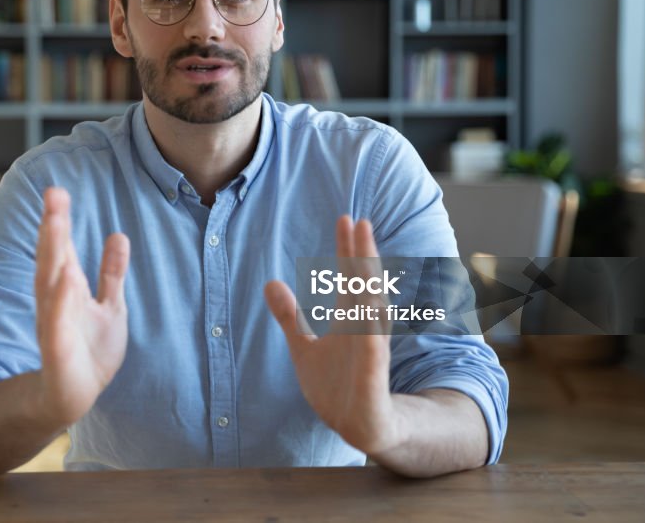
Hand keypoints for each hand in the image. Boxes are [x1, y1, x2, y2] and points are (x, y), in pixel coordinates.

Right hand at [34, 187, 130, 427]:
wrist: (76, 396)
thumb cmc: (90, 351)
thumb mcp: (110, 306)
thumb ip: (112, 273)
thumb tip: (118, 235)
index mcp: (67, 289)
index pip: (62, 248)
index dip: (59, 220)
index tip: (57, 190)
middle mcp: (56, 301)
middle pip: (53, 257)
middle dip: (53, 226)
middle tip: (53, 194)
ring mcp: (54, 324)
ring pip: (50, 283)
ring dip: (52, 253)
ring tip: (55, 223)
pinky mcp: (57, 350)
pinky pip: (57, 323)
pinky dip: (60, 301)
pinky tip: (65, 278)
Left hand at [264, 216, 401, 454]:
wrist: (359, 426)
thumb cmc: (337, 385)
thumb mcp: (304, 346)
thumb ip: (290, 315)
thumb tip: (270, 282)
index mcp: (351, 319)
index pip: (351, 276)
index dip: (349, 248)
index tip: (346, 218)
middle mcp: (365, 329)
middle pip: (365, 285)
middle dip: (362, 255)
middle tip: (359, 222)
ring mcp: (372, 351)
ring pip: (373, 313)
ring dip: (371, 286)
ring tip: (366, 256)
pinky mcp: (374, 377)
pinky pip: (374, 352)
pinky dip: (372, 333)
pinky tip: (371, 310)